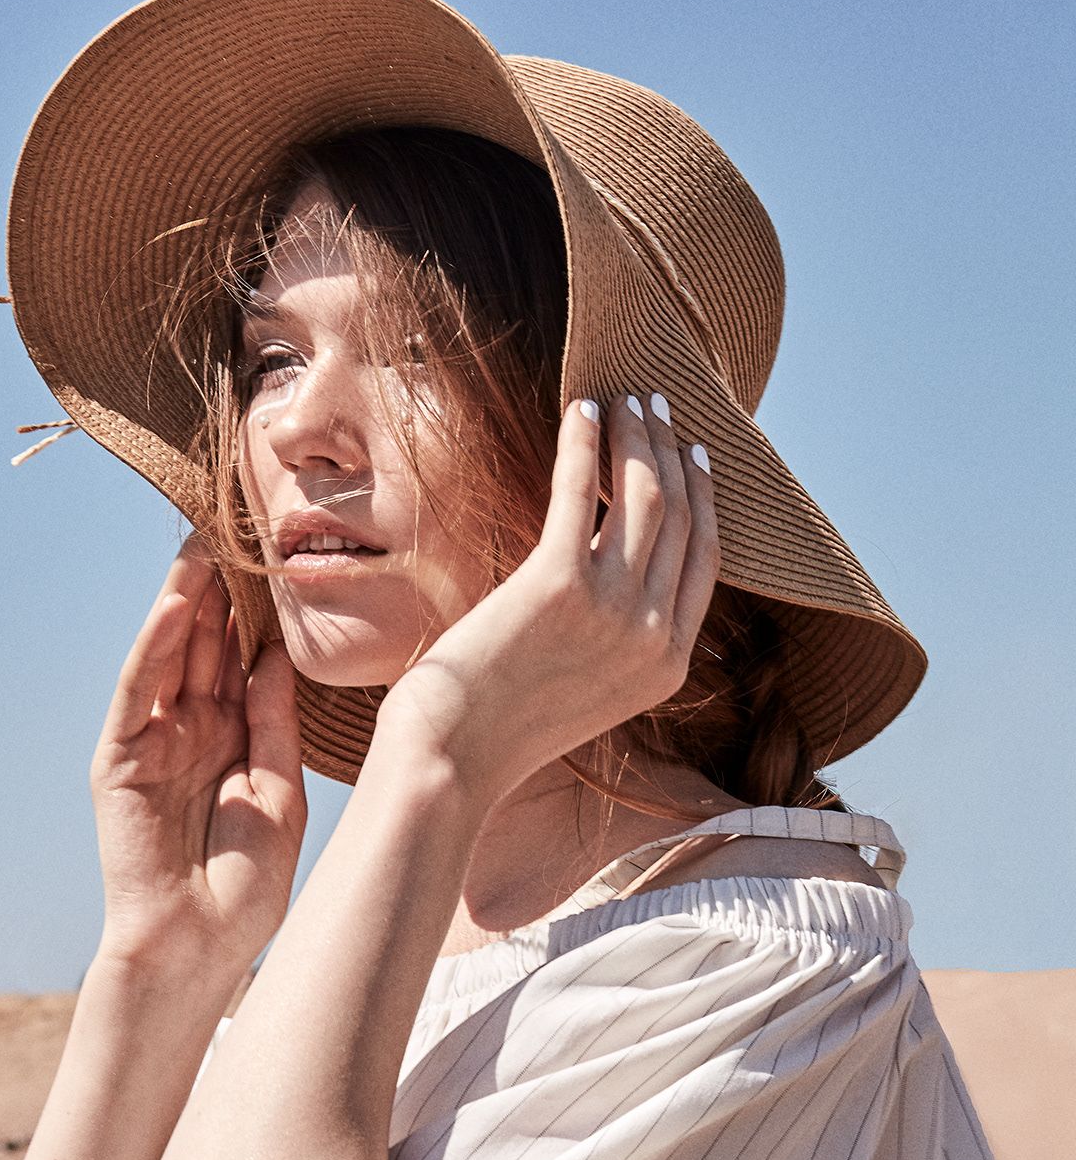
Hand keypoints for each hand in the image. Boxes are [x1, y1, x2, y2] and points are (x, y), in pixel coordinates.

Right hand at [89, 534, 306, 966]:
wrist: (199, 948)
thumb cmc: (245, 887)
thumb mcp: (279, 794)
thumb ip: (274, 724)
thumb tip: (275, 655)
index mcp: (232, 741)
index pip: (241, 660)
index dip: (257, 610)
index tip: (282, 555)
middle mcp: (190, 732)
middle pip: (204, 645)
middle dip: (221, 588)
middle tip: (242, 522)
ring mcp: (152, 743)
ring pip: (169, 657)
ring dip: (184, 601)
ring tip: (205, 541)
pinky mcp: (120, 760)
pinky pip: (138, 693)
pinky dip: (154, 647)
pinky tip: (173, 605)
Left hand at [373, 392, 718, 806]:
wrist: (452, 759)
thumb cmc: (500, 726)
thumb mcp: (584, 686)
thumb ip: (615, 636)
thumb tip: (610, 558)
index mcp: (669, 665)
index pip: (707, 560)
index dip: (704, 496)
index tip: (691, 453)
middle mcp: (653, 636)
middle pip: (683, 516)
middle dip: (671, 449)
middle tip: (656, 403)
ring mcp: (614, 611)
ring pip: (646, 494)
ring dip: (636, 435)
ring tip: (621, 399)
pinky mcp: (558, 585)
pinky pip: (580, 491)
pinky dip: (584, 443)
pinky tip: (581, 410)